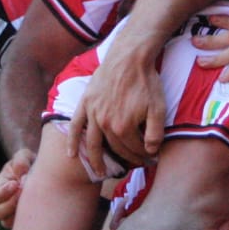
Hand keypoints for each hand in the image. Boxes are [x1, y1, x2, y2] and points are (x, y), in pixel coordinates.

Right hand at [0, 147, 35, 229]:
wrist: (44, 173)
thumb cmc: (29, 164)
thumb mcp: (24, 156)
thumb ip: (20, 160)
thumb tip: (21, 173)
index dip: (2, 192)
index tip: (15, 184)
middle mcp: (2, 202)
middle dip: (10, 204)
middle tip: (23, 194)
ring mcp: (11, 213)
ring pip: (7, 222)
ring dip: (17, 214)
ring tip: (29, 202)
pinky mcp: (21, 220)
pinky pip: (20, 228)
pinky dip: (26, 221)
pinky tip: (36, 209)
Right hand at [64, 43, 164, 182]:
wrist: (130, 57)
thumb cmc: (147, 81)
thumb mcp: (158, 108)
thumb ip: (154, 133)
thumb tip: (150, 151)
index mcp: (123, 127)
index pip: (134, 149)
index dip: (144, 155)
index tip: (151, 159)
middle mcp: (105, 124)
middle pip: (116, 148)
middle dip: (128, 157)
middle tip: (137, 163)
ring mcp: (93, 114)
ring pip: (93, 143)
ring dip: (96, 160)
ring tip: (100, 173)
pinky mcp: (85, 103)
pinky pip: (76, 125)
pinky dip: (72, 141)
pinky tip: (71, 154)